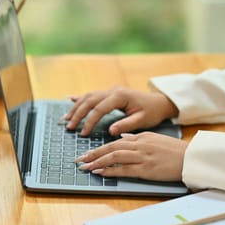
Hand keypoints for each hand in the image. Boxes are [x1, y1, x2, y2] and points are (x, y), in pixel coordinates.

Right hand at [63, 87, 178, 135]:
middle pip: (89, 101)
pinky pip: (91, 95)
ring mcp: (109, 91)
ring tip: (65, 119)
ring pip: (88, 97)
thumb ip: (126, 125)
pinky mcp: (109, 93)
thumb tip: (111, 131)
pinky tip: (69, 99)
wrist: (159, 102)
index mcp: (120, 96)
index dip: (90, 121)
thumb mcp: (142, 120)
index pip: (100, 109)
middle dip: (78, 114)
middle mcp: (112, 91)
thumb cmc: (152, 112)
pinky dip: (80, 98)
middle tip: (69, 127)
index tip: (83, 133)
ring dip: (76, 107)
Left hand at [75, 132, 186, 180]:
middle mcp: (139, 145)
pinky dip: (110, 171)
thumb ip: (137, 138)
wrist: (190, 158)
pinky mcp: (146, 170)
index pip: (115, 142)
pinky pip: (124, 170)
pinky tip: (100, 172)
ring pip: (114, 158)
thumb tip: (122, 139)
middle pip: (110, 149)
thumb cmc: (174, 150)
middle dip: (93, 154)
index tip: (87, 154)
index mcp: (141, 137)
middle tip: (79, 160)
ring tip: (85, 167)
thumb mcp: (154, 139)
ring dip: (98, 162)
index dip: (99, 148)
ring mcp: (142, 157)